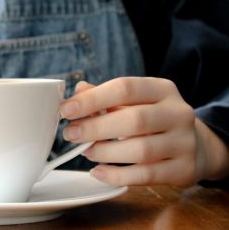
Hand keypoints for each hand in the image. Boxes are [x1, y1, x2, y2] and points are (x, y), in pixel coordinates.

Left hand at [59, 77, 228, 185]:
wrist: (196, 147)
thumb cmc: (154, 120)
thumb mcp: (134, 102)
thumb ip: (105, 97)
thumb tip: (77, 92)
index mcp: (162, 89)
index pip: (125, 88)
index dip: (92, 99)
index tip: (66, 110)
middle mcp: (178, 113)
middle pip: (134, 119)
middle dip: (95, 128)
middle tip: (71, 134)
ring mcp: (185, 142)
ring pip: (140, 150)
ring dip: (105, 152)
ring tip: (86, 152)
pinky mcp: (184, 169)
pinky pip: (146, 175)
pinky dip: (117, 175)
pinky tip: (98, 172)